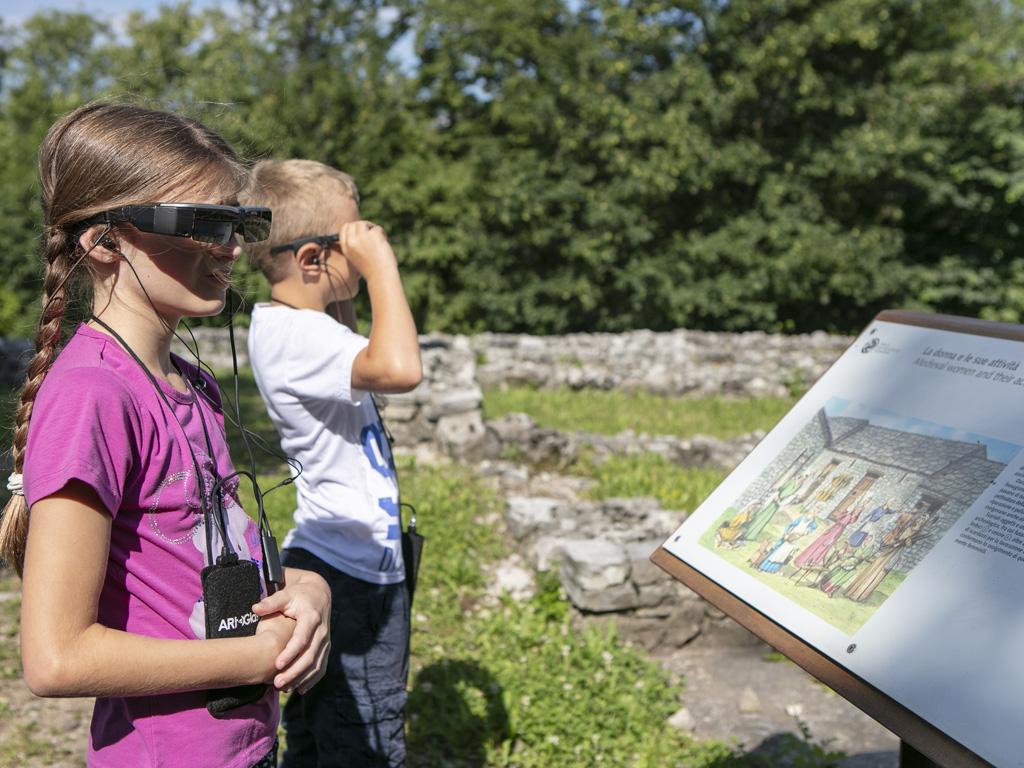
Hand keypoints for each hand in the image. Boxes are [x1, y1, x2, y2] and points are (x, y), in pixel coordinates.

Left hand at [252, 568, 330, 692]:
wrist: (319, 594)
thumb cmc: (298, 595)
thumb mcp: (286, 594)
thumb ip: (271, 602)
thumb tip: (255, 608)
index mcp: (311, 618)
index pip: (301, 639)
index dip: (290, 653)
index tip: (276, 665)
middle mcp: (321, 631)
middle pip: (309, 656)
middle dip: (294, 672)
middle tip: (277, 684)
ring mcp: (325, 641)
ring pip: (316, 665)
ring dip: (301, 679)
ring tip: (284, 689)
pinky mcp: (326, 647)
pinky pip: (322, 666)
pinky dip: (312, 679)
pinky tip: (299, 689)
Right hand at [337, 220, 396, 281]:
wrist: (381, 277)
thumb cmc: (371, 270)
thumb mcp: (356, 258)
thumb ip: (355, 245)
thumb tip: (361, 229)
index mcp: (345, 248)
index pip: (344, 228)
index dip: (353, 227)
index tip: (362, 231)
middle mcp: (351, 241)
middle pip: (354, 223)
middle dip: (363, 226)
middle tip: (372, 235)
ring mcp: (362, 237)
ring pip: (364, 223)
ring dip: (372, 229)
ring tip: (379, 240)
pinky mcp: (373, 235)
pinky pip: (377, 228)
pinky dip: (382, 234)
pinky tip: (384, 245)